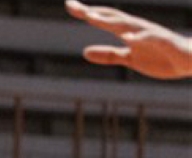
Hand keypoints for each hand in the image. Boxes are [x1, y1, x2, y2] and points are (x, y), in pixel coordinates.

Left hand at [66, 1, 191, 79]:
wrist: (191, 61)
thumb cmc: (162, 57)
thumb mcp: (130, 59)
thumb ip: (109, 54)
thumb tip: (84, 52)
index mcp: (129, 32)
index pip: (105, 19)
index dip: (87, 12)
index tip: (69, 5)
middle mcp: (138, 29)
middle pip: (112, 17)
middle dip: (93, 12)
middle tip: (72, 6)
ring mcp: (151, 35)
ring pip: (129, 24)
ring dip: (110, 20)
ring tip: (91, 17)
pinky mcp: (165, 43)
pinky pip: (151, 38)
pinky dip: (139, 36)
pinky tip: (128, 37)